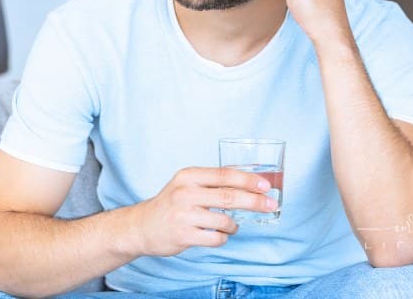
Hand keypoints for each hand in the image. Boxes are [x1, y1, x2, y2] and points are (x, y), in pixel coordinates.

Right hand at [129, 167, 276, 256]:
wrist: (142, 226)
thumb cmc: (170, 203)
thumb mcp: (186, 184)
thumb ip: (212, 181)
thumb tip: (248, 181)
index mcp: (188, 176)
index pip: (224, 175)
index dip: (248, 179)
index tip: (265, 185)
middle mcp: (185, 193)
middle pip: (229, 196)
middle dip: (254, 201)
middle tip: (270, 204)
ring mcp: (184, 215)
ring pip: (225, 221)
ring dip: (234, 225)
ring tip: (230, 225)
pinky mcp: (184, 235)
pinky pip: (216, 238)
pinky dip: (223, 238)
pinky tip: (218, 234)